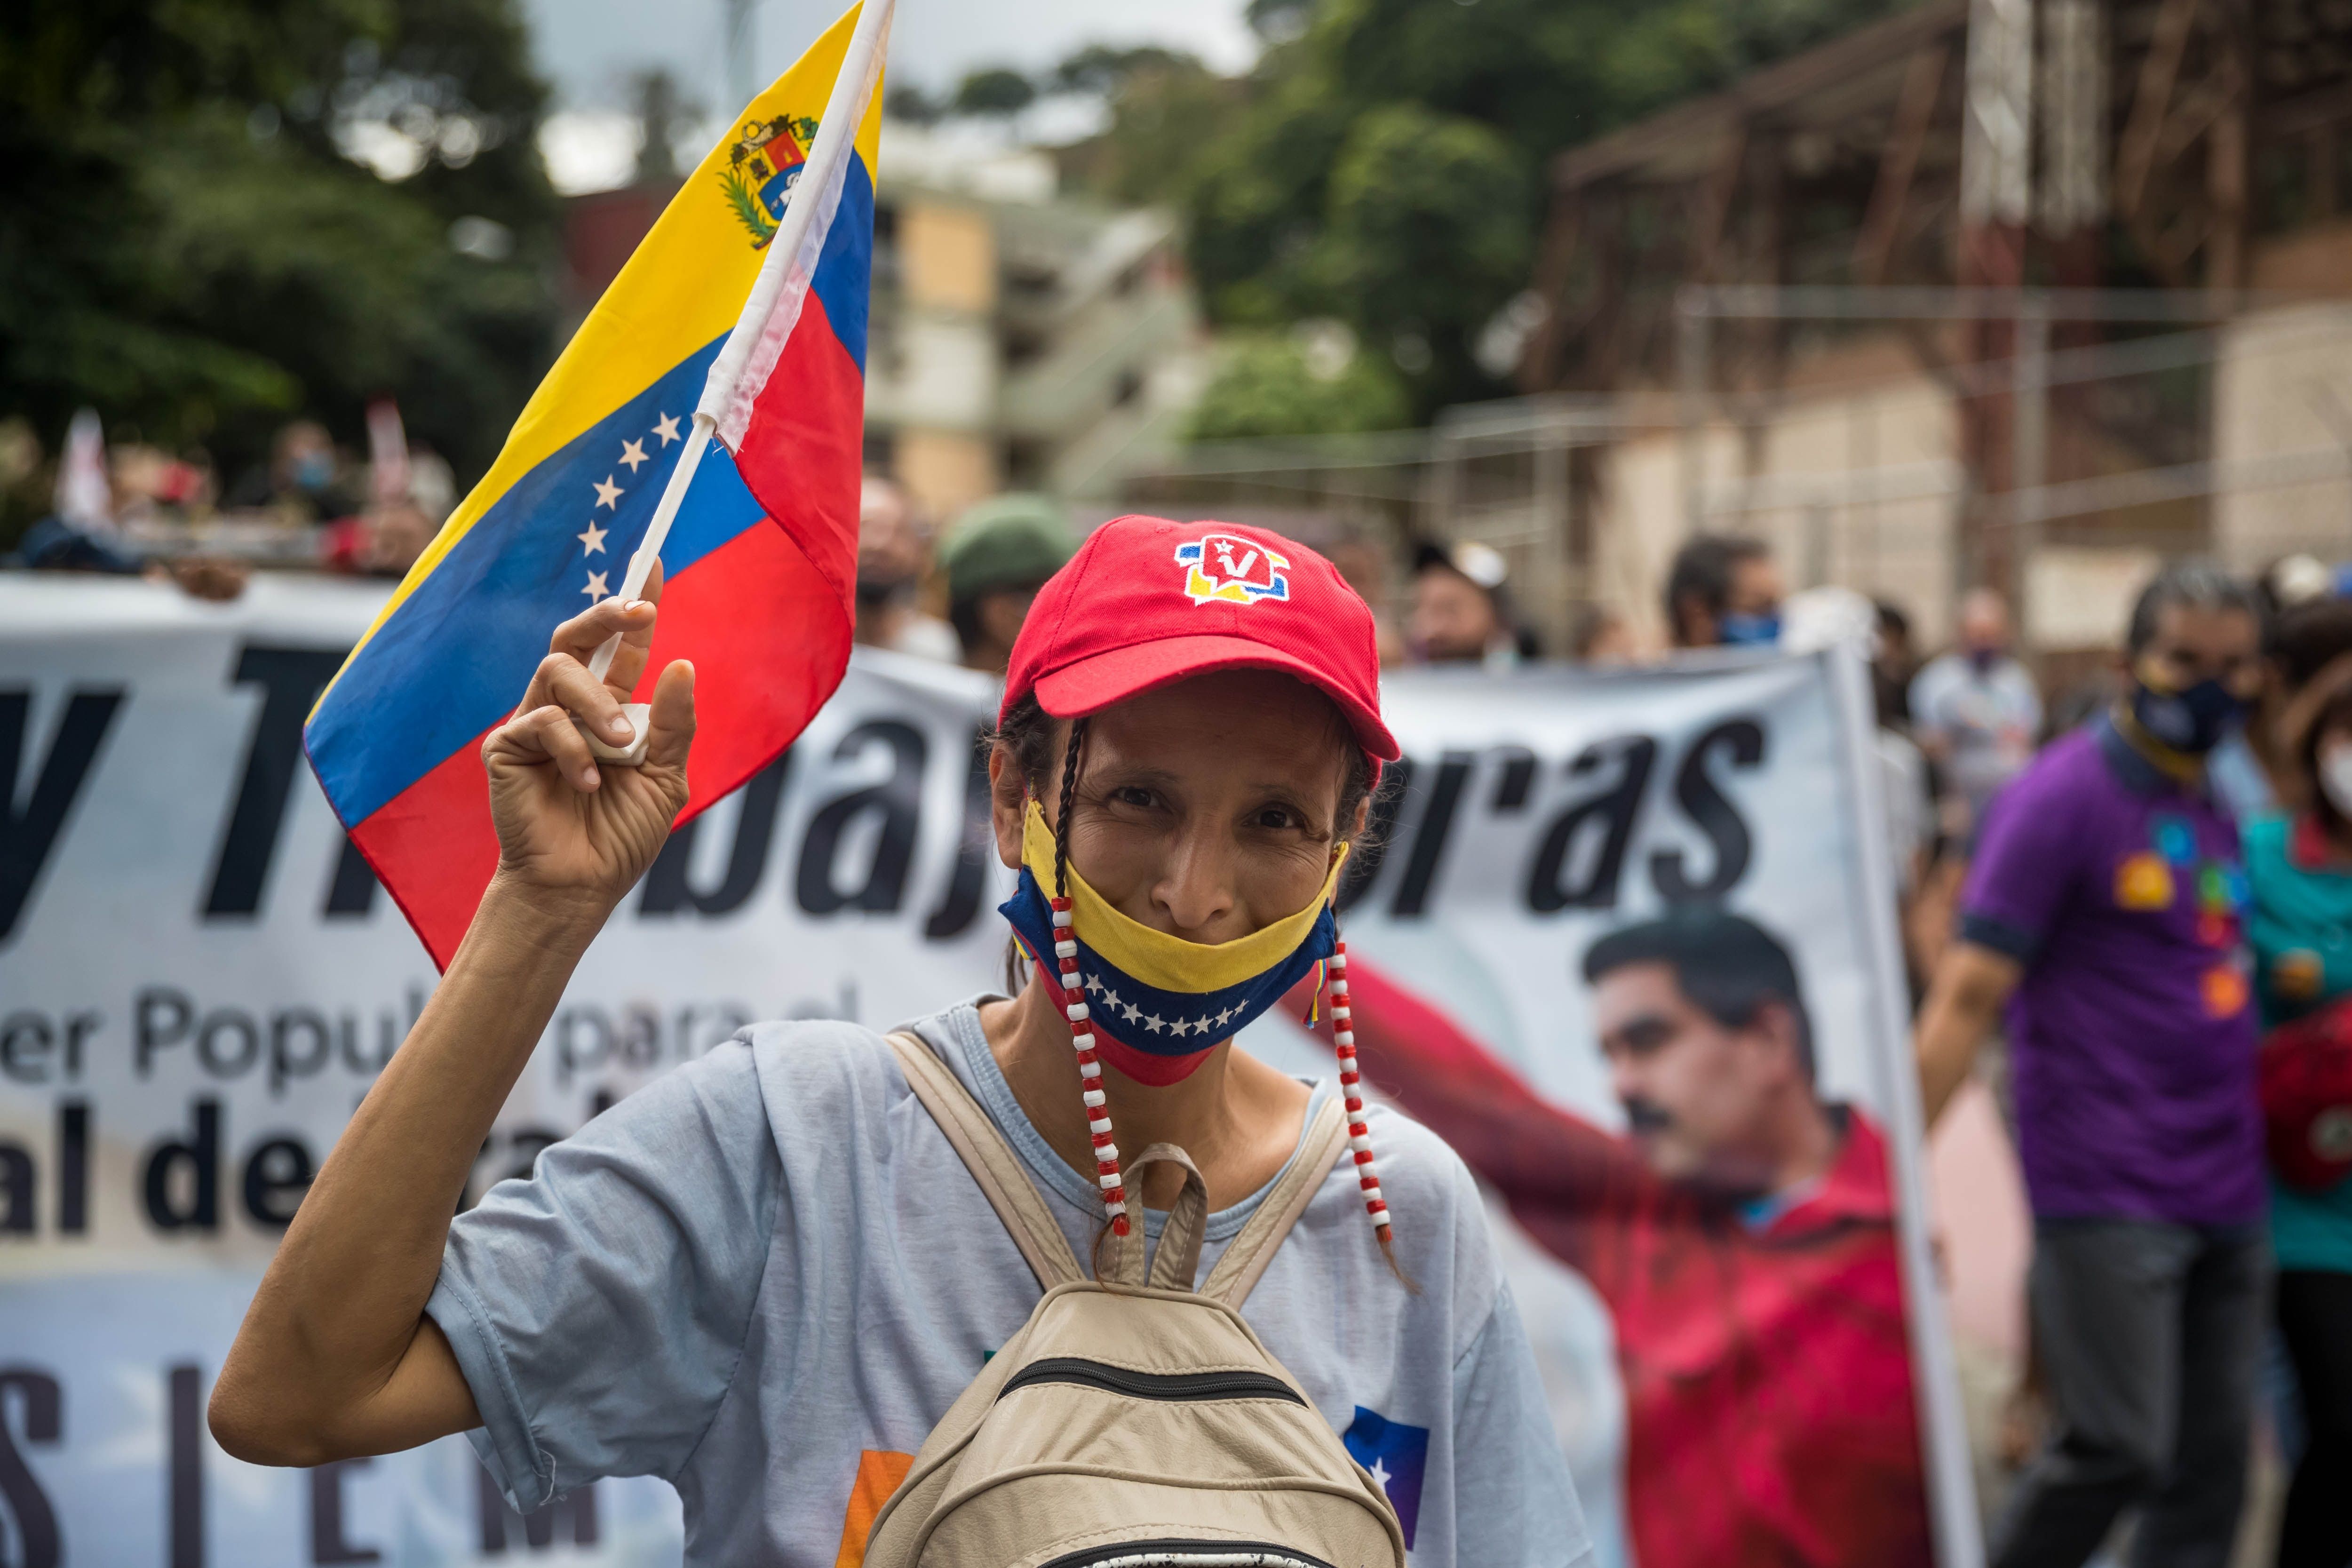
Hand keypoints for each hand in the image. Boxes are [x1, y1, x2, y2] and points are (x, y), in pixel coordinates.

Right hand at [482, 561, 694, 913]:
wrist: (581, 884)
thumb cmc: (621, 834)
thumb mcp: (666, 777)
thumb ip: (673, 724)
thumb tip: (682, 664)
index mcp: (610, 710)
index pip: (623, 647)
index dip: (635, 607)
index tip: (655, 564)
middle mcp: (569, 708)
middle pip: (576, 637)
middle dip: (606, 614)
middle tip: (638, 611)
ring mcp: (533, 724)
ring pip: (559, 672)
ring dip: (598, 707)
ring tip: (619, 749)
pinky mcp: (506, 747)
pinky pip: (540, 721)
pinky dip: (572, 750)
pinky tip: (584, 784)